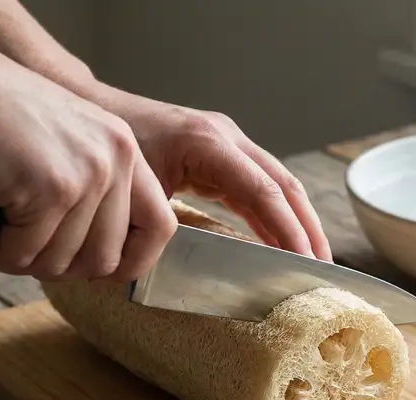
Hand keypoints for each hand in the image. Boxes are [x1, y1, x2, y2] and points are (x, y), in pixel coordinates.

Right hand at [0, 52, 175, 281]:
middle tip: (20, 253)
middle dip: (59, 268)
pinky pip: (24, 253)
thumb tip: (96, 262)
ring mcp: (88, 176)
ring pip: (62, 262)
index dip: (134, 262)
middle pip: (105, 258)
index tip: (99, 272)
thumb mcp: (66, 145)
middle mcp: (116, 161)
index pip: (161, 227)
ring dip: (17, 261)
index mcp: (125, 151)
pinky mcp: (52, 191)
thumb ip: (93, 193)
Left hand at [87, 85, 332, 261]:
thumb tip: (191, 273)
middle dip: (308, 229)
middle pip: (285, 186)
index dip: (289, 230)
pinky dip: (275, 218)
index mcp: (210, 143)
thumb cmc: (110, 148)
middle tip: (324, 269)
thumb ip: (165, 227)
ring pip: (279, 187)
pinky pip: (259, 190)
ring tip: (314, 262)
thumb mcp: (138, 189)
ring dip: (298, 224)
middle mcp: (227, 140)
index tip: (306, 262)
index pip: (264, 191)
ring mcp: (228, 147)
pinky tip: (284, 245)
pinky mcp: (222, 158)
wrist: (91, 109)